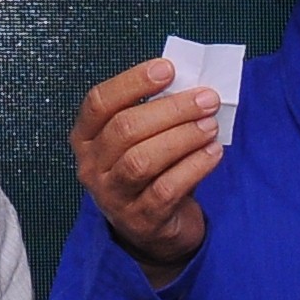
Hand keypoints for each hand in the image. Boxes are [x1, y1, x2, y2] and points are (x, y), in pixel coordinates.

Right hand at [72, 56, 224, 271]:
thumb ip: (157, 113)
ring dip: (182, 137)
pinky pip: (166, 189)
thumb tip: (193, 84)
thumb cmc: (151, 173)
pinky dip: (193, 167)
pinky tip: (213, 153)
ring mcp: (112, 196)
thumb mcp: (145, 140)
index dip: (133, 82)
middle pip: (125, 129)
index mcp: (86, 137)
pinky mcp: (140, 220)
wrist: (155, 232)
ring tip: (210, 125)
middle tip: (207, 99)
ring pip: (142, 160)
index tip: (168, 68)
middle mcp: (91, 166)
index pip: (99, 102)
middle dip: (171, 109)